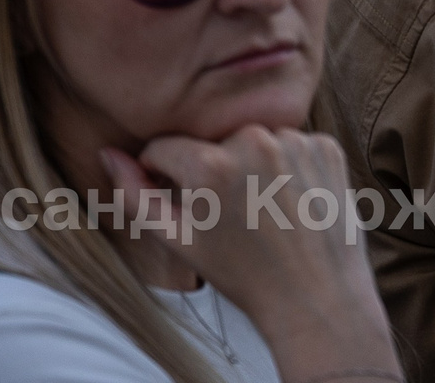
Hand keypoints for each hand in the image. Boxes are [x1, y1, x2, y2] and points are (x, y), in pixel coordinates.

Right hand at [104, 127, 401, 376]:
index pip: (163, 147)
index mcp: (210, 165)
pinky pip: (291, 143)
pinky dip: (287, 164)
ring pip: (252, 140)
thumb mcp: (177, 240)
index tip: (182, 200)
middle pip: (211, 141)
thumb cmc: (241, 272)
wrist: (315, 295)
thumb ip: (134, 195)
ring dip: (251, 163)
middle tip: (229, 212)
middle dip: (210, 167)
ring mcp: (295, 141)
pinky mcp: (326, 146)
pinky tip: (290, 200)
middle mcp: (254, 141)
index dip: (162, 174)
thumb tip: (108, 153)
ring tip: (261, 208)